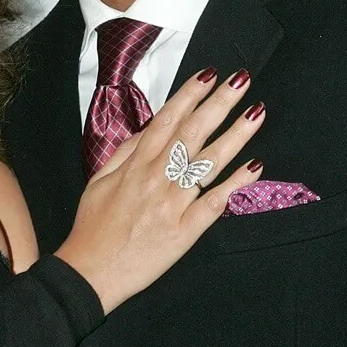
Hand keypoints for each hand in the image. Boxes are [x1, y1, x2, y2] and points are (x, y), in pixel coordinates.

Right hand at [53, 68, 265, 313]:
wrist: (91, 271)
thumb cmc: (93, 226)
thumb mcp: (99, 181)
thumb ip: (126, 153)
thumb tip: (150, 129)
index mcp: (135, 165)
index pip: (167, 121)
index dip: (189, 95)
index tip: (209, 75)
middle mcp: (156, 179)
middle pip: (193, 133)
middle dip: (218, 104)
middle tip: (241, 80)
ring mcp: (173, 205)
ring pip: (209, 163)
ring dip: (235, 135)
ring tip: (256, 113)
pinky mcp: (185, 232)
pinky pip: (214, 203)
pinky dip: (235, 184)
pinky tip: (255, 166)